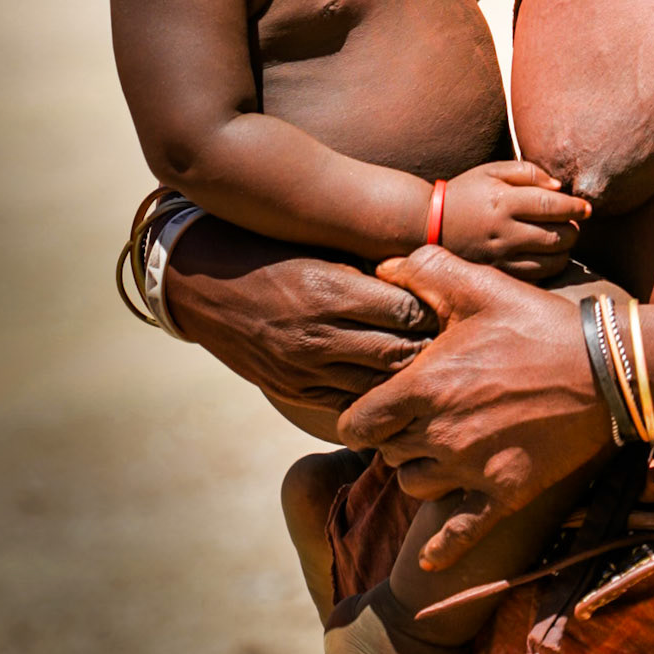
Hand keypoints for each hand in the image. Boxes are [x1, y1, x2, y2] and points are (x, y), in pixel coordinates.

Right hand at [166, 216, 431, 413]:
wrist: (205, 285)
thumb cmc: (271, 254)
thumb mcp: (320, 250)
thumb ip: (366, 273)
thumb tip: (420, 282)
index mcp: (331, 291)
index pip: (406, 311)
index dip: (431, 311)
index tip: (446, 307)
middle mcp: (319, 334)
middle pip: (398, 353)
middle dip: (427, 348)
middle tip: (448, 342)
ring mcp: (303, 368)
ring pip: (375, 386)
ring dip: (402, 378)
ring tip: (424, 367)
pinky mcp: (291, 389)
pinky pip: (345, 403)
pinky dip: (369, 395)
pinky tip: (386, 385)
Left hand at [338, 247, 610, 567]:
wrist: (605, 369)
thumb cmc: (538, 324)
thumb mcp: (481, 286)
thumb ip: (426, 270)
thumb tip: (384, 266)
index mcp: (426, 386)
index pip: (358, 423)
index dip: (361, 415)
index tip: (378, 405)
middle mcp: (440, 433)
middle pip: (385, 453)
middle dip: (393, 436)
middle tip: (414, 418)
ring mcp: (471, 469)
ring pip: (413, 486)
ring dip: (417, 470)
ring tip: (437, 449)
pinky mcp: (502, 494)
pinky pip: (458, 535)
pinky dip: (440, 550)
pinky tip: (428, 561)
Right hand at [443, 160, 590, 281]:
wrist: (429, 223)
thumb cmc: (466, 192)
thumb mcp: (492, 171)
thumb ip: (527, 172)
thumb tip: (559, 188)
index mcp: (504, 201)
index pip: (552, 206)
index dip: (575, 207)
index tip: (587, 208)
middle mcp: (504, 231)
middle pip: (556, 236)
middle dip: (574, 230)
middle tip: (573, 223)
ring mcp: (501, 256)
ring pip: (550, 261)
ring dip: (564, 250)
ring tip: (561, 239)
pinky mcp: (497, 272)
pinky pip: (535, 275)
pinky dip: (549, 266)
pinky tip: (547, 255)